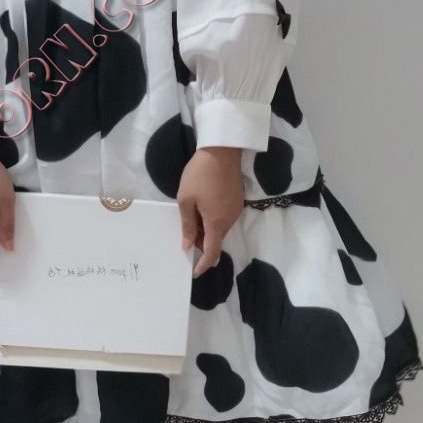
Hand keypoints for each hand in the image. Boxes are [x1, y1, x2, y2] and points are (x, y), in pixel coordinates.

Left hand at [177, 146, 244, 277]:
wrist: (222, 150)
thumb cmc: (200, 174)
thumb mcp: (186, 200)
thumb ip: (188, 225)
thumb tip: (188, 246)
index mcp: (216, 223)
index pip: (212, 252)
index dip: (203, 264)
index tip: (194, 272)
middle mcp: (230, 220)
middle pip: (216, 241)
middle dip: (202, 245)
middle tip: (186, 240)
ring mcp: (235, 210)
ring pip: (220, 229)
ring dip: (207, 231)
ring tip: (191, 221)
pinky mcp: (237, 201)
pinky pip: (224, 218)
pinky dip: (213, 221)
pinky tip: (202, 210)